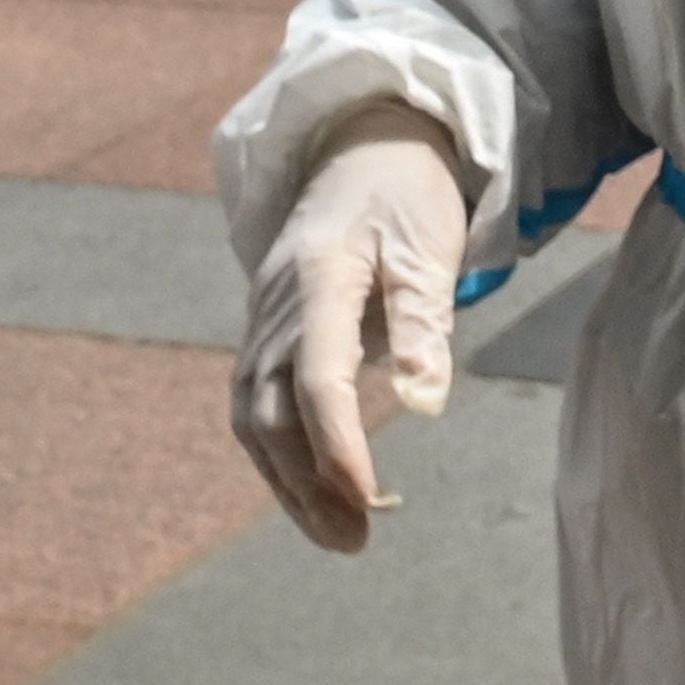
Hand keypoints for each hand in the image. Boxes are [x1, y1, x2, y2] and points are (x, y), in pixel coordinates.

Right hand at [230, 108, 472, 553]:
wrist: (363, 144)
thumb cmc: (407, 195)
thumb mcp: (431, 247)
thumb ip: (424, 324)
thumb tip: (426, 404)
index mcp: (318, 276)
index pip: (317, 375)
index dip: (339, 443)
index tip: (370, 496)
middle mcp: (276, 305)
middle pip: (268, 410)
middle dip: (306, 483)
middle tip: (356, 540)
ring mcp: (262, 320)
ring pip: (253, 418)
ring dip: (289, 483)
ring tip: (342, 535)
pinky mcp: (266, 335)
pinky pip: (258, 407)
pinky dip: (282, 458)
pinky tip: (319, 495)